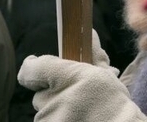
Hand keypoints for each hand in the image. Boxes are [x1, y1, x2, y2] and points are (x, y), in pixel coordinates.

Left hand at [17, 55, 146, 121]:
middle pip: (39, 96)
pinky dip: (58, 121)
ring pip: (44, 113)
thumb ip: (92, 56)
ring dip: (55, 113)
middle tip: (72, 100)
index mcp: (67, 78)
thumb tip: (90, 34)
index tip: (34, 65)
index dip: (31, 67)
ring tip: (77, 114)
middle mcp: (54, 100)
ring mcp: (50, 120)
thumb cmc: (115, 105)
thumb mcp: (105, 76)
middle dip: (51, 97)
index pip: (31, 70)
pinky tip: (75, 121)